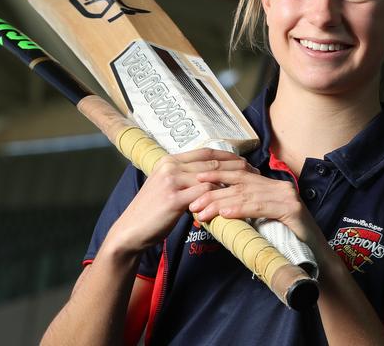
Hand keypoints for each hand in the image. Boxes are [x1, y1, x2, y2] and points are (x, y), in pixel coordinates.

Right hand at [105, 148, 245, 253]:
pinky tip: (231, 199)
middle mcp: (170, 166)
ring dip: (230, 181)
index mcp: (169, 161)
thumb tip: (210, 177)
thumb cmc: (152, 211)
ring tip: (247, 185)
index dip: (227, 155)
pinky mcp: (174, 198)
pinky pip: (204, 193)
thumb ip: (185, 178)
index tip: (244, 160)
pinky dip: (219, 195)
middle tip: (253, 171)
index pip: (205, 152)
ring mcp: (171, 181)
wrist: (130, 231)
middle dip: (235, 166)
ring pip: (210, 176)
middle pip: (211, 162)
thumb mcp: (167, 187)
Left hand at [189, 166, 318, 243]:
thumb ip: (247, 212)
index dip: (218, 175)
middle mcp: (280, 187)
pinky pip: (262, 207)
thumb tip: (216, 209)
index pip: (241, 175)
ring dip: (221, 202)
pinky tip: (226, 214)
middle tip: (193, 201)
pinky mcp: (293, 210)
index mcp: (272, 186)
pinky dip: (242, 209)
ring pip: (248, 194)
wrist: (315, 259)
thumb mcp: (263, 223)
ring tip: (203, 210)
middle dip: (214, 190)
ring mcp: (288, 196)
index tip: (197, 180)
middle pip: (241, 183)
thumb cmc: (287, 244)